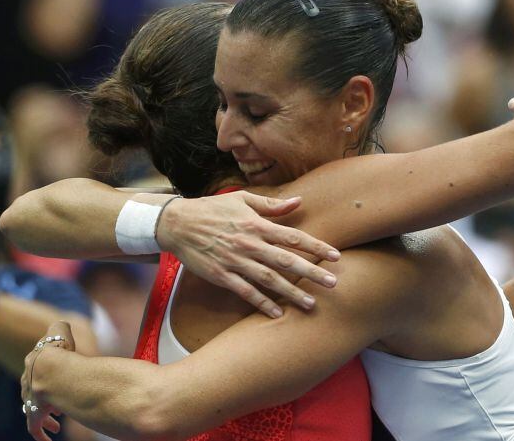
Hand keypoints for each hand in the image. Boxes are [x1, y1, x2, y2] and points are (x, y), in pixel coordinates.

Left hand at [22, 321, 74, 440]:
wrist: (51, 370)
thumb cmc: (59, 350)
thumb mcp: (60, 331)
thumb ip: (60, 326)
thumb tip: (62, 324)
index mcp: (34, 364)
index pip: (35, 369)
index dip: (45, 373)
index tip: (56, 377)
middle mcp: (28, 383)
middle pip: (32, 391)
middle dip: (44, 395)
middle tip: (56, 400)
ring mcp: (30, 400)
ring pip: (34, 410)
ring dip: (46, 415)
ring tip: (56, 422)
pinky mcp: (34, 415)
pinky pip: (35, 428)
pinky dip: (41, 435)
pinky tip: (49, 439)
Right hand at [157, 191, 341, 317]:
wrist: (177, 223)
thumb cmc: (212, 209)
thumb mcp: (242, 200)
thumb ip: (271, 205)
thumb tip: (298, 201)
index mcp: (257, 224)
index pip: (293, 237)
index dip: (316, 247)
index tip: (336, 256)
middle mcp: (250, 244)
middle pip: (287, 261)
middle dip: (312, 272)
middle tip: (333, 283)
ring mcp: (236, 261)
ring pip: (270, 280)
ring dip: (292, 292)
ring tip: (311, 303)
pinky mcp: (222, 276)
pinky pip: (246, 292)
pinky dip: (262, 303)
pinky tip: (277, 312)